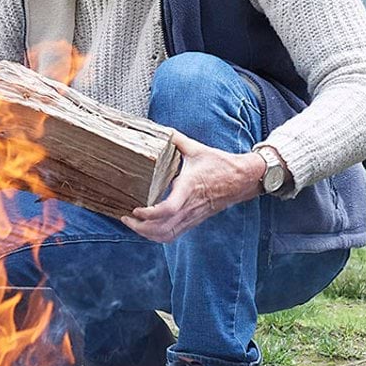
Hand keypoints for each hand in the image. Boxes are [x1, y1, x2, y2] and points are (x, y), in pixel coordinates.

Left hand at [124, 132, 265, 243]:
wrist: (241, 179)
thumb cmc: (219, 164)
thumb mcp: (196, 148)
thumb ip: (176, 139)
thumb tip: (161, 130)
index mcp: (188, 188)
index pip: (167, 209)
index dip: (148, 214)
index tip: (135, 209)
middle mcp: (189, 207)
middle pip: (161, 229)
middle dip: (140, 227)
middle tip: (125, 217)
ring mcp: (192, 216)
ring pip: (166, 236)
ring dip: (147, 234)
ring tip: (133, 224)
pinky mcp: (194, 221)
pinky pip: (173, 235)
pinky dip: (157, 236)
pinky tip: (148, 228)